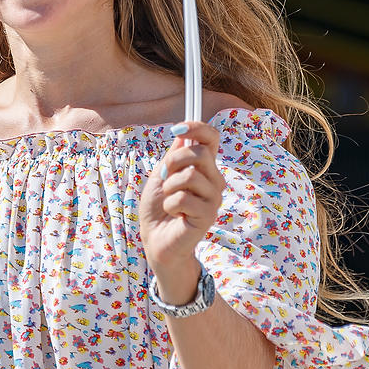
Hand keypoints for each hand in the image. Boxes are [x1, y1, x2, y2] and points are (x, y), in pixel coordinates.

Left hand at [139, 121, 224, 301]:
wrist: (155, 240)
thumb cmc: (158, 208)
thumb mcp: (161, 175)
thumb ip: (174, 155)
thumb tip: (183, 135)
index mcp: (204, 167)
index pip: (211, 138)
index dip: (196, 128)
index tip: (177, 129)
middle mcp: (214, 180)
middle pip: (200, 153)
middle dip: (173, 161)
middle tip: (164, 178)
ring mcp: (213, 198)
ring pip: (190, 176)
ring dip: (169, 187)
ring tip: (169, 200)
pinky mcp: (207, 215)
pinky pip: (183, 198)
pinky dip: (169, 205)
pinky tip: (173, 214)